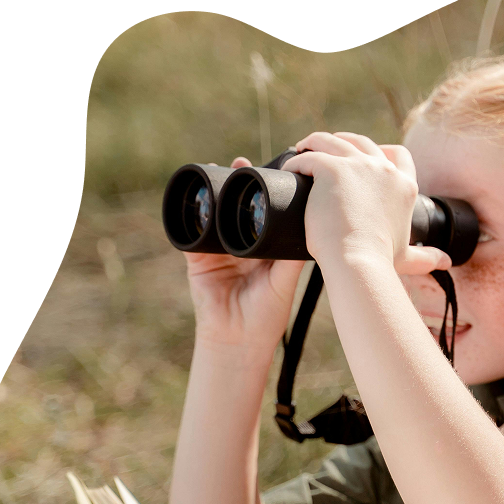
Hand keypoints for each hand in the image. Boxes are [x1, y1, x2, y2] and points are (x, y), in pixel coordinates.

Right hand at [183, 157, 306, 352]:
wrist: (239, 340)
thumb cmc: (268, 314)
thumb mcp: (285, 280)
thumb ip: (294, 255)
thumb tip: (312, 226)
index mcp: (264, 247)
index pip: (264, 213)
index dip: (267, 192)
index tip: (274, 173)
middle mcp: (240, 243)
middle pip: (236, 207)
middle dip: (238, 184)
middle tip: (243, 163)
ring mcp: (218, 249)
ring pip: (214, 213)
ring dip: (215, 191)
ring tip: (221, 168)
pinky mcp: (198, 258)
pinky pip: (190, 232)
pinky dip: (191, 214)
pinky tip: (195, 197)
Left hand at [280, 132, 451, 273]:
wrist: (358, 261)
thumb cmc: (381, 262)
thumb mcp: (407, 256)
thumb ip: (427, 257)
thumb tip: (446, 262)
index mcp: (405, 185)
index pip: (398, 155)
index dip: (379, 152)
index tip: (360, 158)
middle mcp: (385, 169)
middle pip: (362, 141)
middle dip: (344, 141)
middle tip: (324, 152)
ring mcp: (358, 165)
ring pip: (332, 141)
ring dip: (315, 144)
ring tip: (300, 153)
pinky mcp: (331, 168)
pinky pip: (309, 155)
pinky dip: (296, 161)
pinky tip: (288, 170)